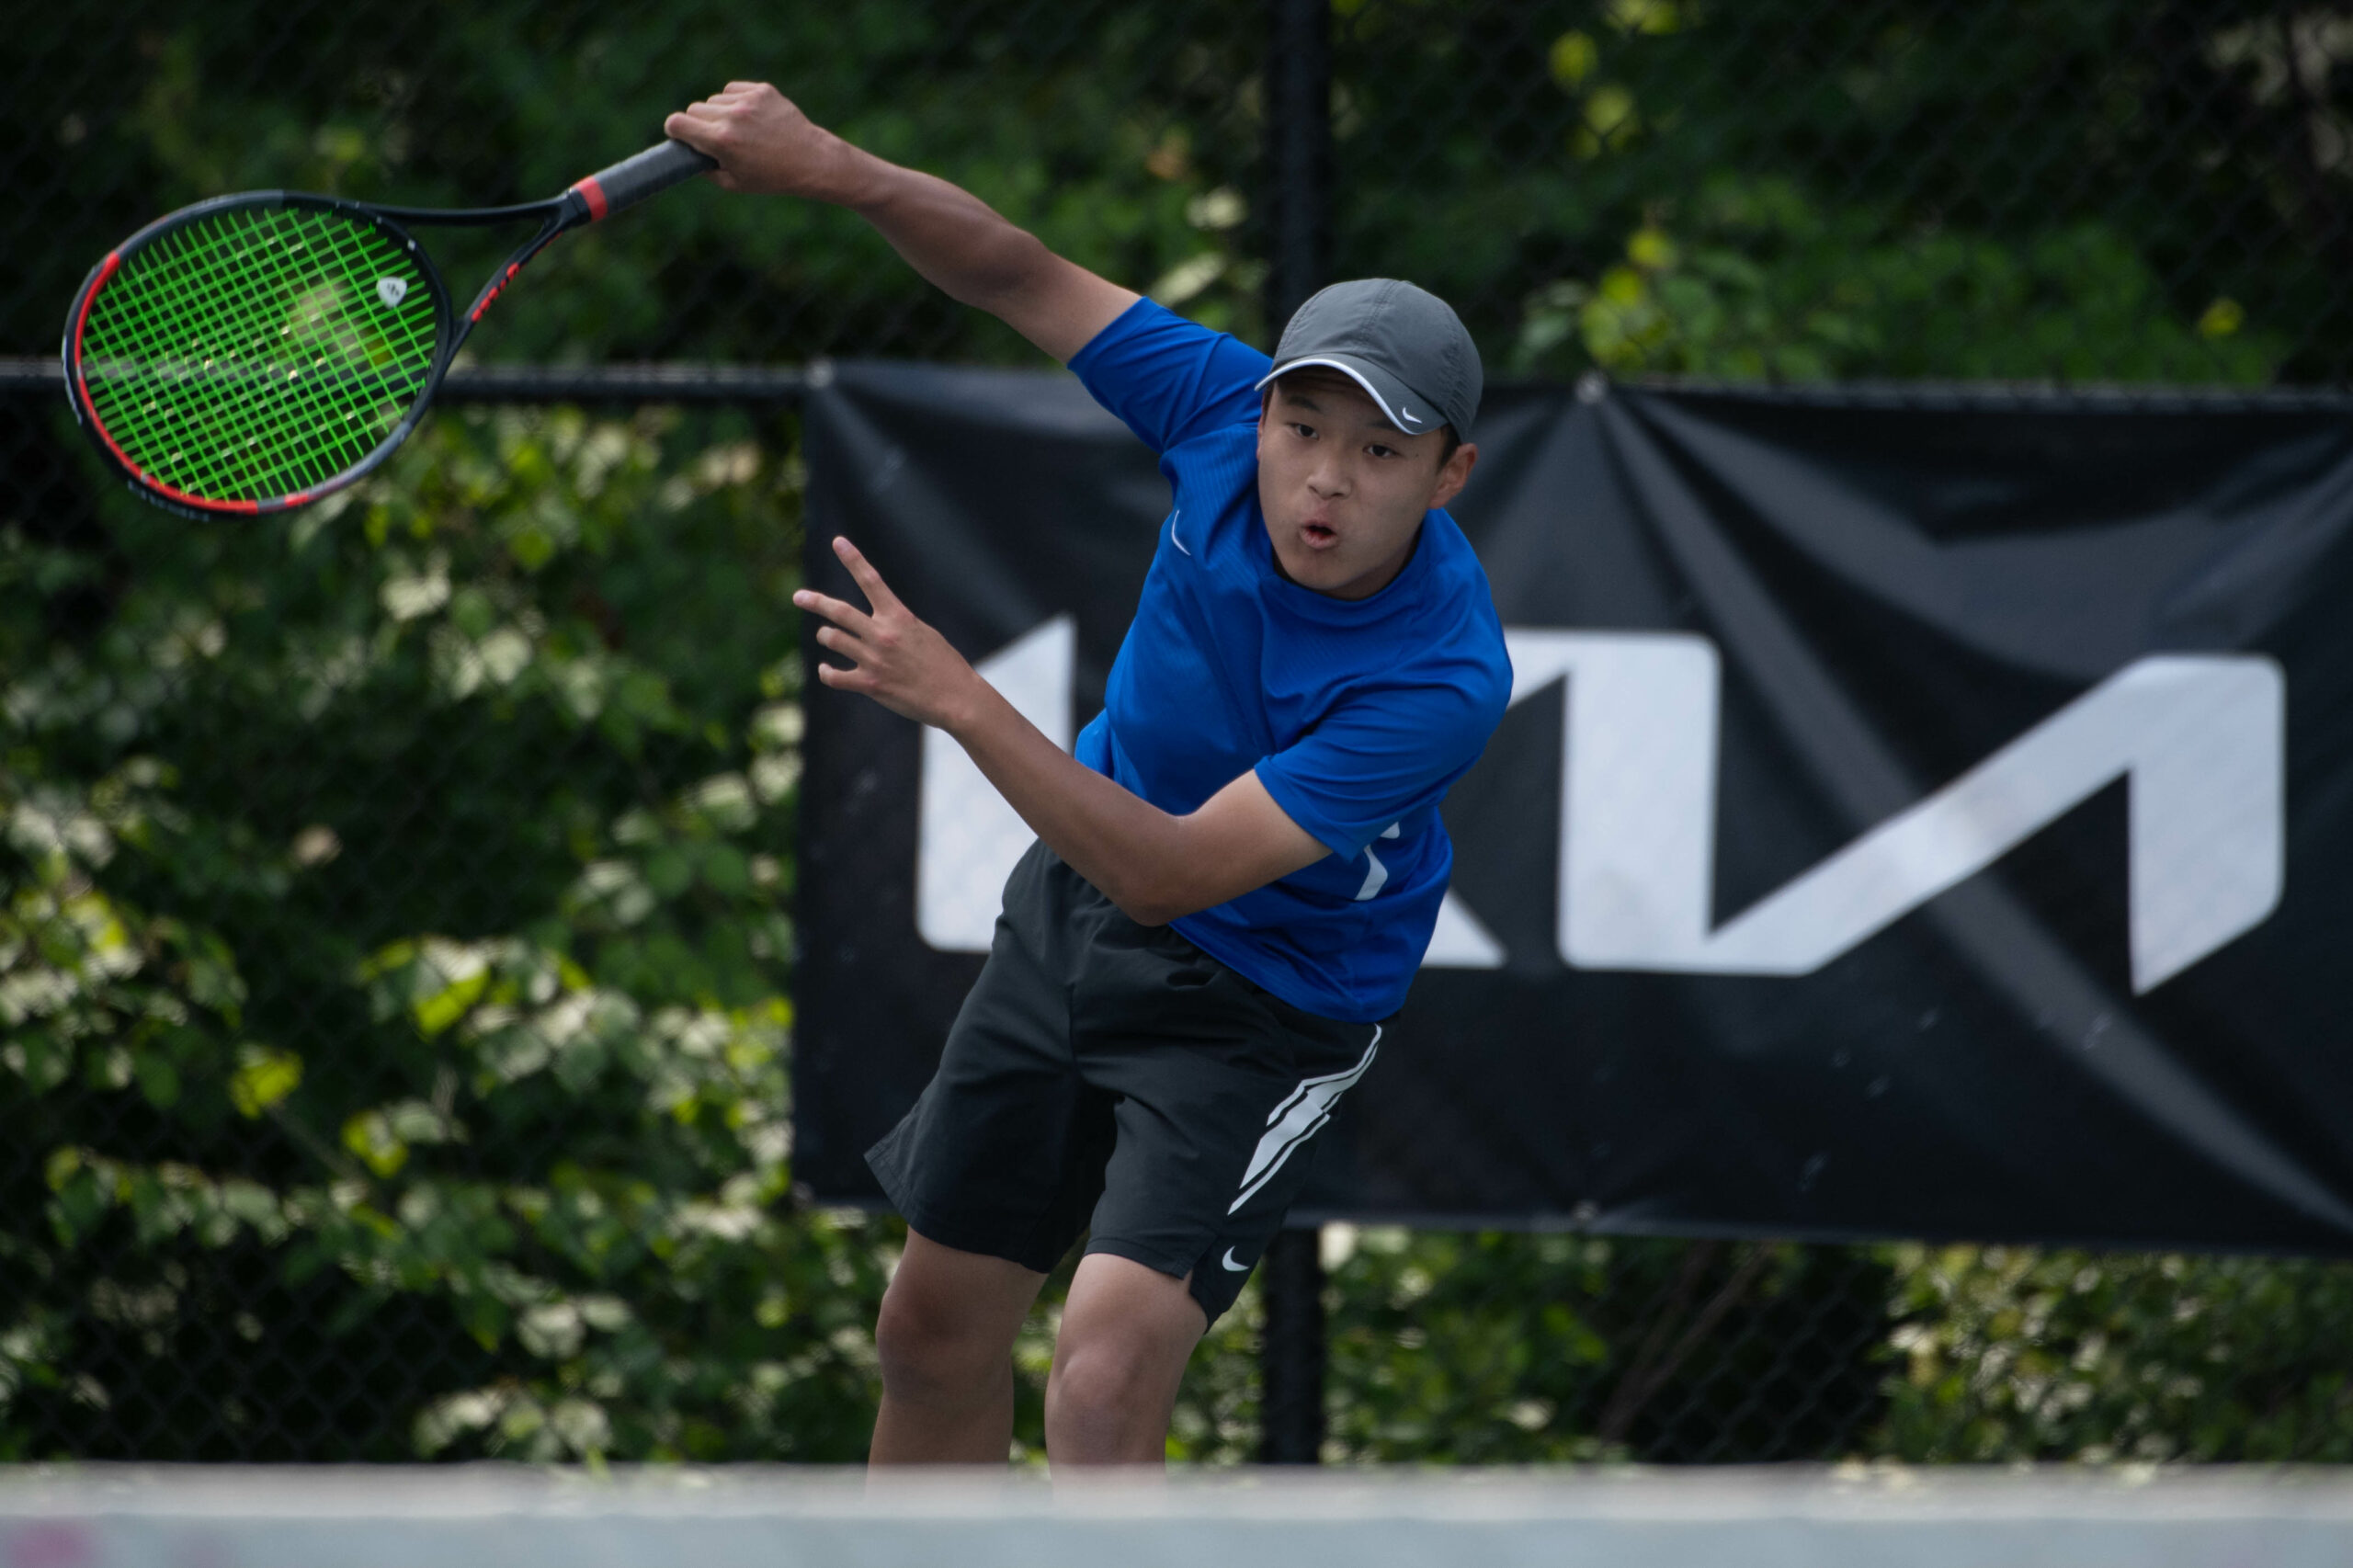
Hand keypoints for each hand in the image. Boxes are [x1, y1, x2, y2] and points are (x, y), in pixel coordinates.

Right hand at [663, 82, 855, 200]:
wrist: (811, 161)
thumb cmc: (772, 177)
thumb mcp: (734, 183)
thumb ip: (705, 169)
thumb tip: (688, 153)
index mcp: (721, 141)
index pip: (677, 123)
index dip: (675, 129)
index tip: (679, 134)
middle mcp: (732, 117)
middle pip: (694, 109)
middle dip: (699, 123)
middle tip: (715, 137)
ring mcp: (748, 101)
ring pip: (714, 99)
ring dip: (719, 112)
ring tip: (740, 130)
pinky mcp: (762, 90)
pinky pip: (733, 89)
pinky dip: (735, 100)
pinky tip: (749, 117)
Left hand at [794, 537, 987, 730]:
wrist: (955, 697)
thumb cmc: (944, 665)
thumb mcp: (923, 634)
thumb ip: (897, 625)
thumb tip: (877, 624)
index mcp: (899, 617)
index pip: (871, 580)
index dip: (853, 559)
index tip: (837, 542)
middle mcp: (883, 635)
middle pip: (840, 611)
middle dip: (816, 601)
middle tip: (799, 597)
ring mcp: (874, 660)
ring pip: (833, 639)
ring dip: (826, 636)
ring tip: (826, 635)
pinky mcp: (870, 684)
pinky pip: (834, 676)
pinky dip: (826, 672)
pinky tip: (826, 669)